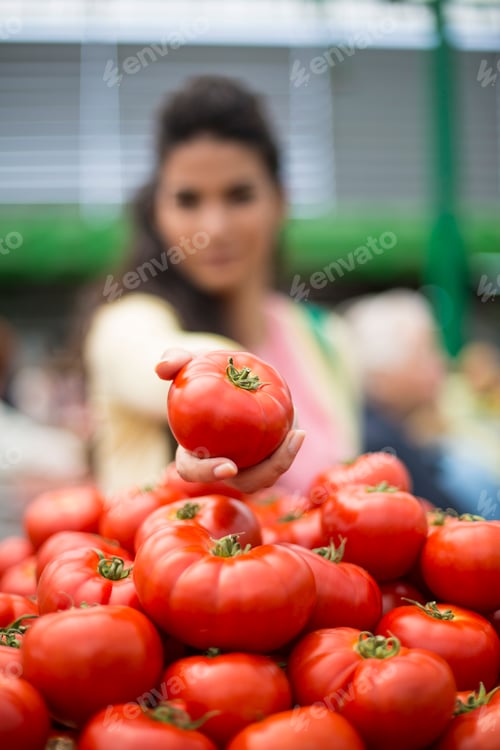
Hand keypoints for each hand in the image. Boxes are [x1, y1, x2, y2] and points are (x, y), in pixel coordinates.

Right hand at [155, 348, 305, 492]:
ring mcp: (243, 463)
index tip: (229, 465)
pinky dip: (287, 445)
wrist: (218, 375)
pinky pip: (276, 457)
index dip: (209, 474)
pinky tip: (296, 425)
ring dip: (283, 461)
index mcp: (190, 453)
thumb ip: (173, 361)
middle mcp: (217, 464)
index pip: (194, 472)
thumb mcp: (184, 361)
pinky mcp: (264, 455)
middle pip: (241, 482)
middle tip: (280, 453)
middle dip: (263, 475)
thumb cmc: (197, 370)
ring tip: (296, 435)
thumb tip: (162, 367)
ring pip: (264, 475)